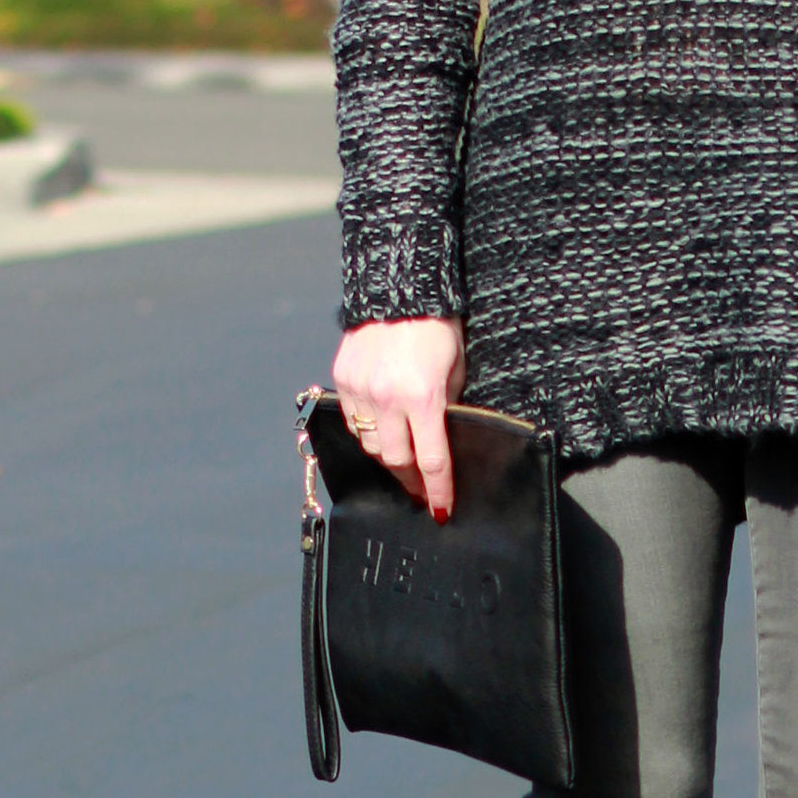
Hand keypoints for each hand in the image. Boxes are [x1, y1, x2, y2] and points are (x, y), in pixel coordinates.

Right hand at [327, 317, 465, 518]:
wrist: (398, 287)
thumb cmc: (436, 325)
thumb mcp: (455, 367)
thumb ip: (447, 403)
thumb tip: (441, 432)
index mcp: (422, 397)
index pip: (431, 459)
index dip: (437, 490)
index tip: (441, 509)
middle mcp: (387, 398)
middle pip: (394, 459)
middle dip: (409, 480)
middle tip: (420, 490)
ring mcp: (360, 390)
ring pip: (369, 443)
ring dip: (386, 456)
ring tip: (400, 460)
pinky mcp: (342, 378)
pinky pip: (352, 420)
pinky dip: (366, 431)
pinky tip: (379, 431)